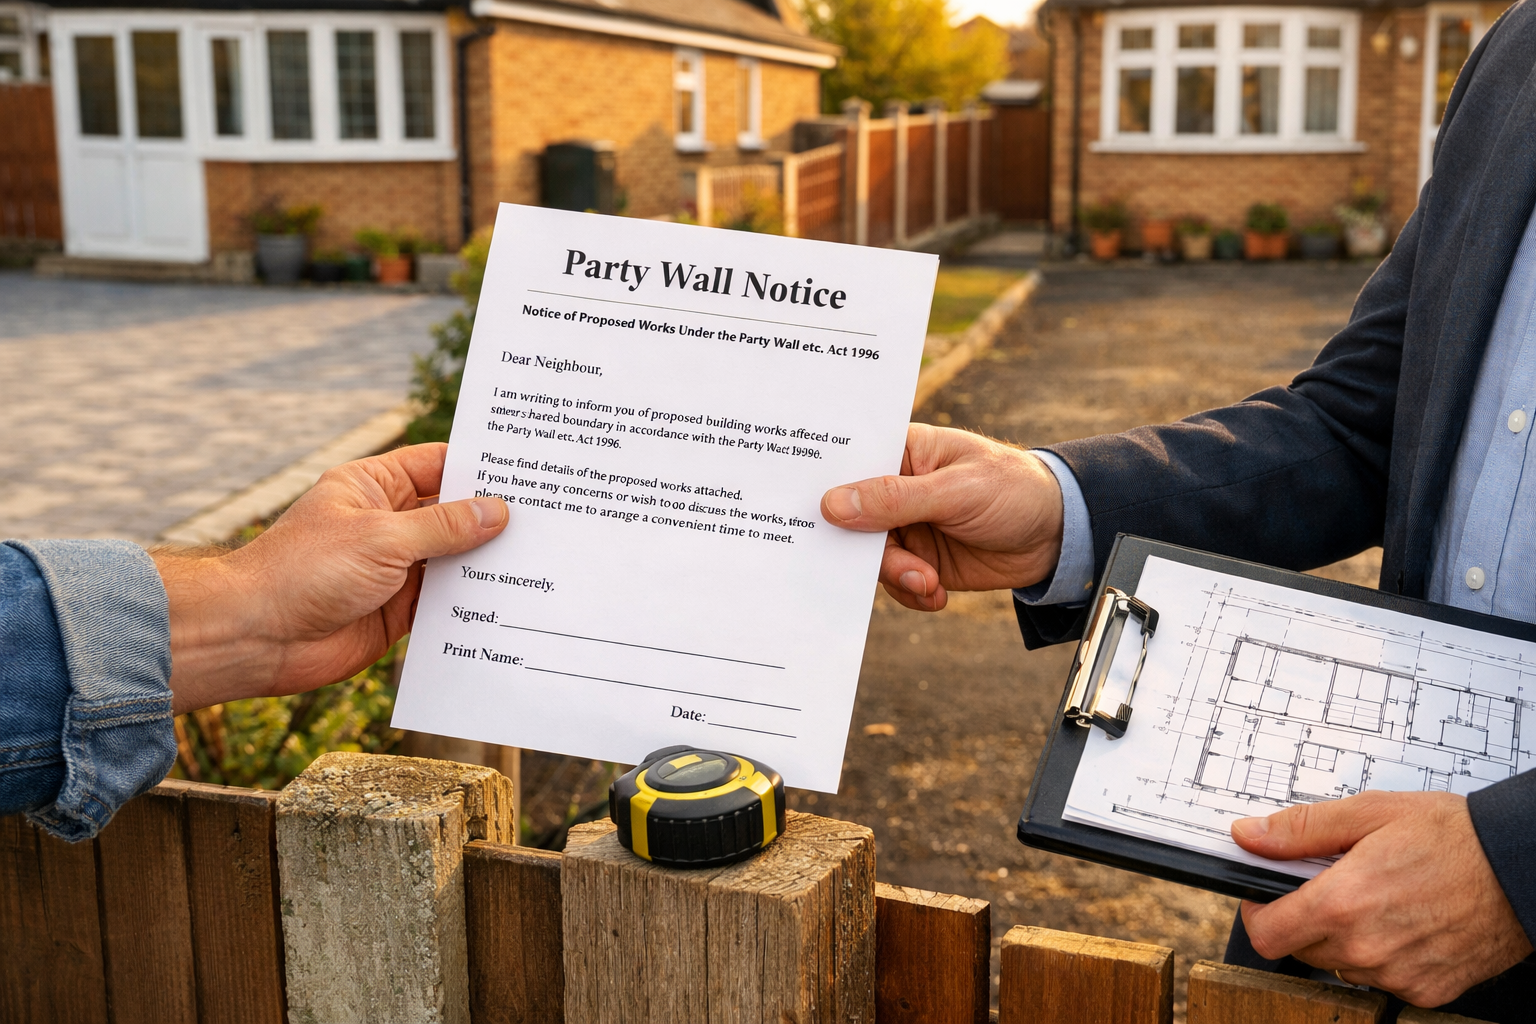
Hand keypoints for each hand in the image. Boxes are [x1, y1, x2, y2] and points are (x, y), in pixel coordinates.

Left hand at [154, 443, 508, 713]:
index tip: (529, 470)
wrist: (255, 638)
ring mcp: (395, 568)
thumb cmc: (303, 571)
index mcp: (375, 486)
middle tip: (551, 517)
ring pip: (455, 559)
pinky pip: (447, 602)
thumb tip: (499, 511)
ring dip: (489, 562)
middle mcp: (388, 523)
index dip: (482, 467)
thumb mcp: (382, 538)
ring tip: (543, 559)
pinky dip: (475, 602)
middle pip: (454, 514)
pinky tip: (512, 600)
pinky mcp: (400, 610)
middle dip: (494, 517)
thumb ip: (445, 526)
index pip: (439, 465)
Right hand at [819, 423, 1064, 610]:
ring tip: (927, 581)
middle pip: (851, 520)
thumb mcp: (956, 490)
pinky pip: (894, 583)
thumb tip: (833, 504)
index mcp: (900, 452)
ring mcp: (905, 527)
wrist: (1059, 536)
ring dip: (896, 576)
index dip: (825, 486)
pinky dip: (911, 593)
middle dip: (866, 550)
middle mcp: (895, 489)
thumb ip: (895, 499)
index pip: (848, 463)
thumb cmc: (1014, 488)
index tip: (812, 515)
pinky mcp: (919, 561)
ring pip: (870, 558)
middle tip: (897, 564)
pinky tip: (936, 593)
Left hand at [1232, 791, 1531, 1005]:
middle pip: (1301, 949)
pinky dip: (1384, 955)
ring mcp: (1398, 974)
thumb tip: (1250, 836)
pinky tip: (1405, 922)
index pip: (1265, 934)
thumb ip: (1300, 830)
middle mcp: (1366, 947)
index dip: (1257, 912)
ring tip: (1377, 900)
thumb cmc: (1452, 837)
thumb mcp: (1368, 813)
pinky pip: (1383, 979)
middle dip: (1305, 918)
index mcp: (1342, 903)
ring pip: (1340, 965)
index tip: (1266, 896)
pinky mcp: (1426, 990)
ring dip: (1344, 939)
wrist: (1519, 867)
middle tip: (1333, 886)